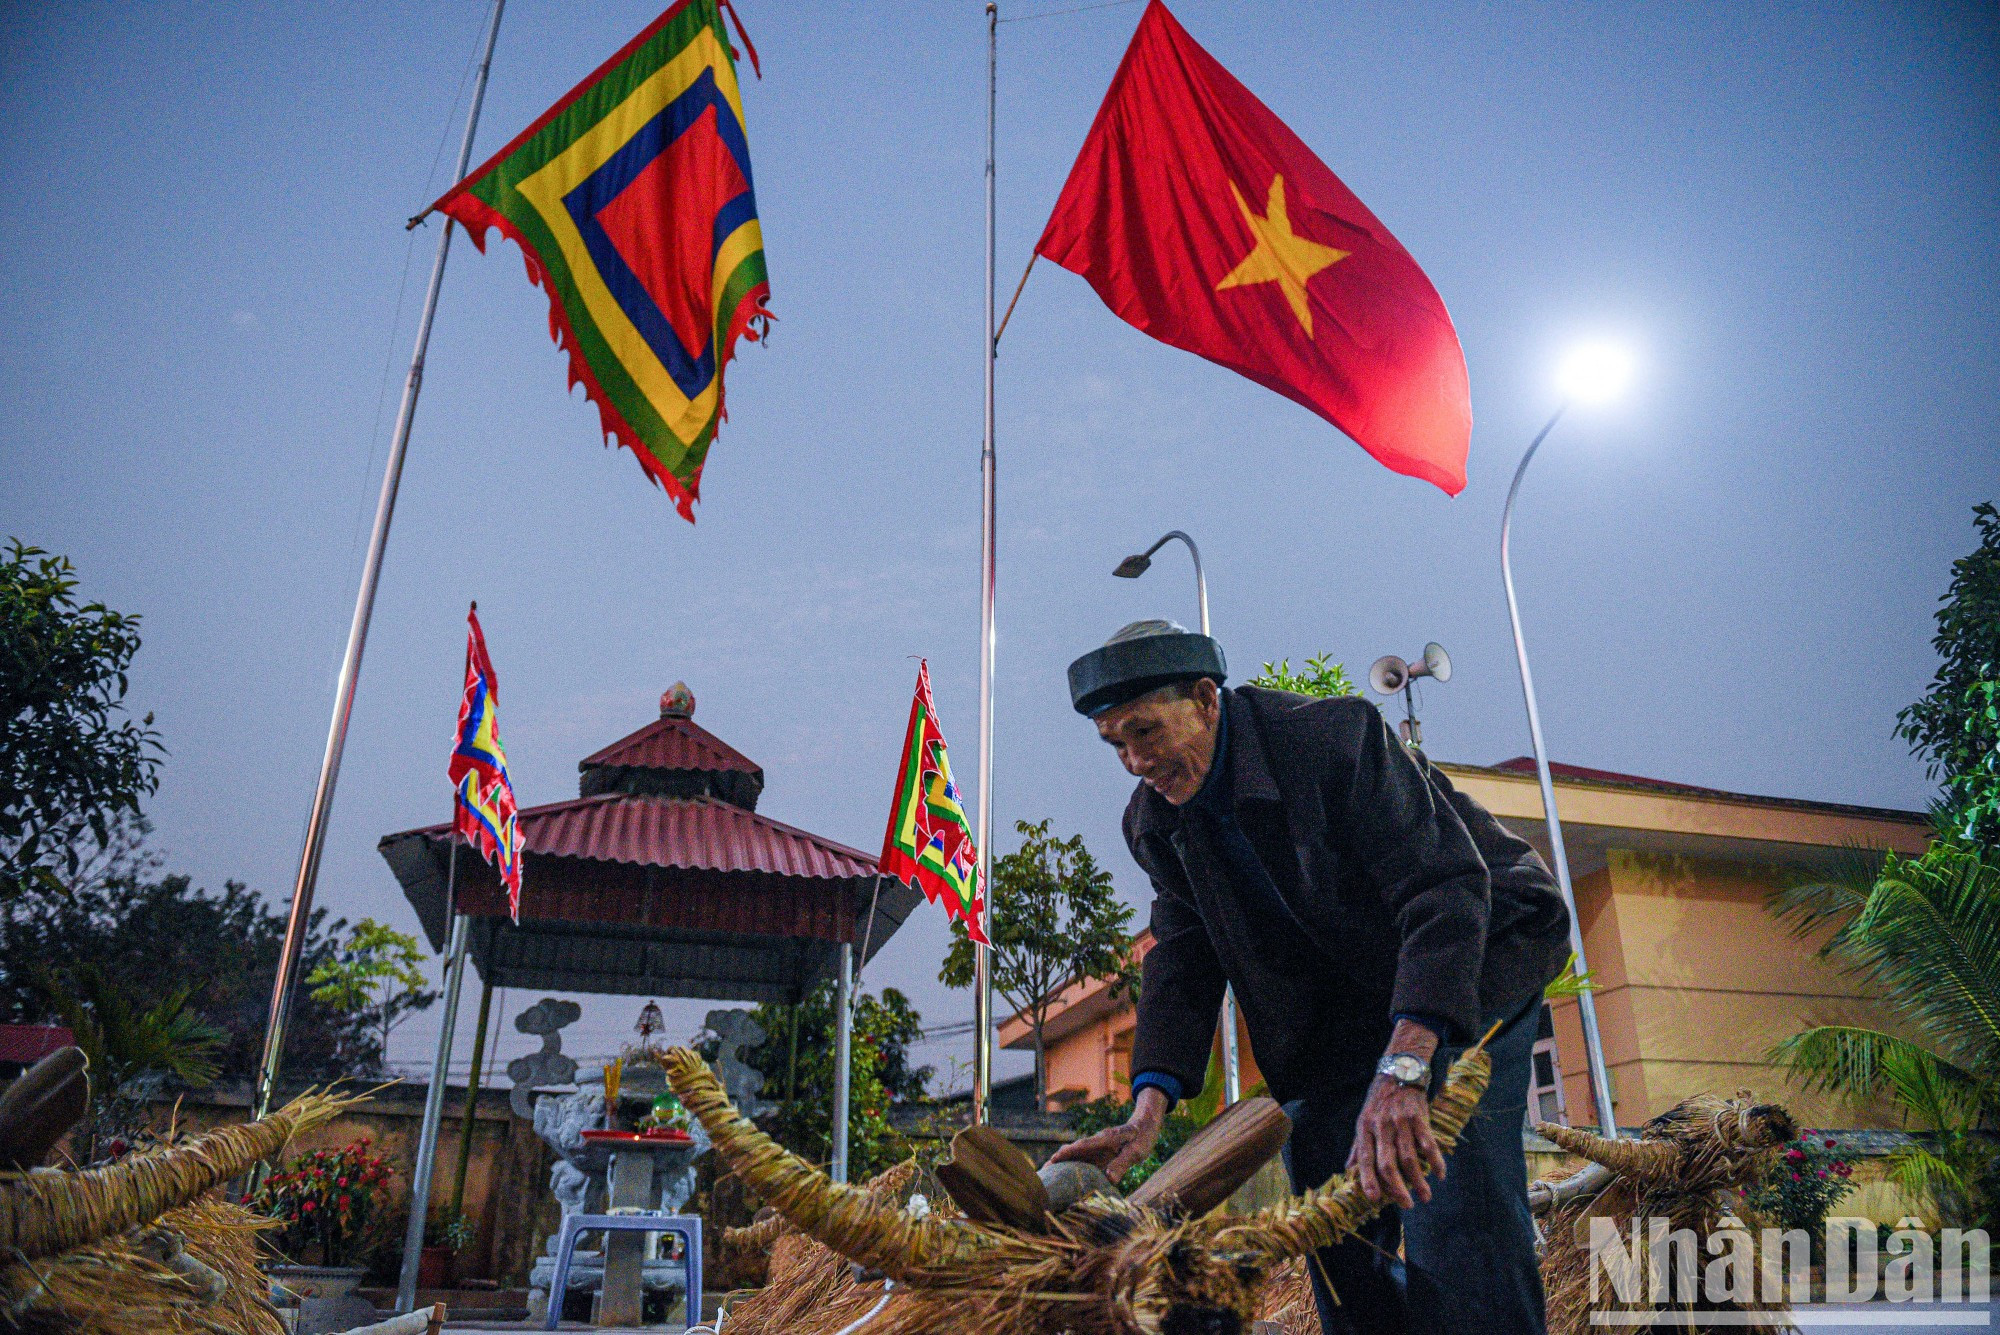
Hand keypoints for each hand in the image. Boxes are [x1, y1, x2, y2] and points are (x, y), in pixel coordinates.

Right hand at [1051, 1087, 1167, 1181]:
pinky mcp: (1100, 1155)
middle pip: (1074, 1150)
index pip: (1083, 1145)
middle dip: (1059, 1159)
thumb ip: (1122, 1164)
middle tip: (1044, 1170)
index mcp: (1105, 1139)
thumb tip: (1108, 1179)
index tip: (1054, 1158)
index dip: (1069, 1152)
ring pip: (1076, 1156)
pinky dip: (1073, 1169)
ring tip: (1048, 1175)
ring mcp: (1097, 1148)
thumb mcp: (1136, 1151)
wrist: (1145, 1126)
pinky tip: (1065, 1179)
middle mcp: (1097, 1142)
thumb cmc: (1142, 1137)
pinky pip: (1084, 1162)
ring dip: (1063, 1164)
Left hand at [1347, 1018, 1447, 1208]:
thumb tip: (1348, 1171)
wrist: (1399, 1071)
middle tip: (1407, 1205)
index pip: (1364, 1158)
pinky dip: (1435, 1161)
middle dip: (1397, 1188)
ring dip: (1419, 1180)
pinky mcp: (1419, 1117)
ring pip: (1410, 1158)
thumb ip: (1358, 1146)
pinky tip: (1440, 1174)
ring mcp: (1400, 1121)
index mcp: (1364, 1127)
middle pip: (1388, 1163)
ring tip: (1425, 1196)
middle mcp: (1381, 1125)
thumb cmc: (1379, 1100)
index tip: (1374, 1199)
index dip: (1368, 1180)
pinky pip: (1428, 1144)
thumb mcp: (1363, 1119)